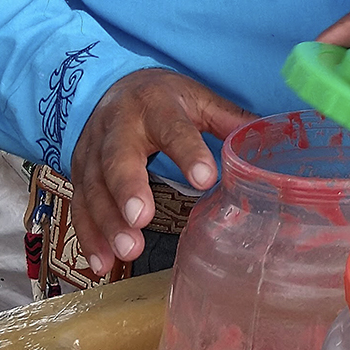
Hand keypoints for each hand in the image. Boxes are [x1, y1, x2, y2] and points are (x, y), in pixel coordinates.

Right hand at [70, 68, 254, 276]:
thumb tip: (271, 137)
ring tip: (128, 250)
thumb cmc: (163, 98)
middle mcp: (118, 126)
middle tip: (144, 218)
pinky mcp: (78, 173)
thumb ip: (229, 120)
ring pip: (95, 187)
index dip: (188, 153)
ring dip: (108, 222)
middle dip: (129, 189)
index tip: (206, 179)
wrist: (110, 86)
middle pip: (119, 158)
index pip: (173, 128)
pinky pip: (80, 206)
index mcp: (155, 104)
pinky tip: (103, 263)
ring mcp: (92, 151)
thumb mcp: (197, 98)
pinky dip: (89, 236)